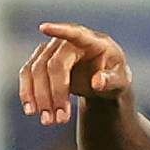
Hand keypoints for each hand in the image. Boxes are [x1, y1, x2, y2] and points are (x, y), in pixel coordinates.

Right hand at [17, 22, 131, 125]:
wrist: (102, 81)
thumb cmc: (114, 76)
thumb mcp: (121, 81)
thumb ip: (112, 80)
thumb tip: (97, 82)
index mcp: (93, 42)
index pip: (76, 33)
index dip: (60, 31)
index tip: (44, 28)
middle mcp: (68, 42)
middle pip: (54, 64)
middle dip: (55, 94)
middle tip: (61, 120)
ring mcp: (51, 50)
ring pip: (36, 70)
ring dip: (39, 97)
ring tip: (48, 121)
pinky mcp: (40, 61)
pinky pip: (27, 75)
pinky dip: (27, 93)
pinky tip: (31, 110)